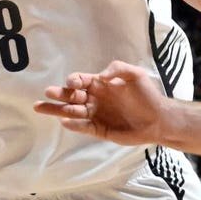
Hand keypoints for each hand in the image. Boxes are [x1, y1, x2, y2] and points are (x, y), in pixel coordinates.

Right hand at [33, 61, 165, 144]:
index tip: (73, 83)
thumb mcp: (135, 75)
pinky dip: (74, 125)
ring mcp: (96, 115)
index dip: (74, 81)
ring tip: (40, 108)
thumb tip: (100, 76)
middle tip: (48, 92)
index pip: (80, 81)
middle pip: (71, 96)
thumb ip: (117, 69)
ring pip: (72, 112)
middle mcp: (95, 99)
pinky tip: (64, 121)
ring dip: (58, 109)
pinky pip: (84, 127)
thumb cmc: (147, 95)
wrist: (159, 119)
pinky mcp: (100, 130)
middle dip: (59, 94)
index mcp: (100, 84)